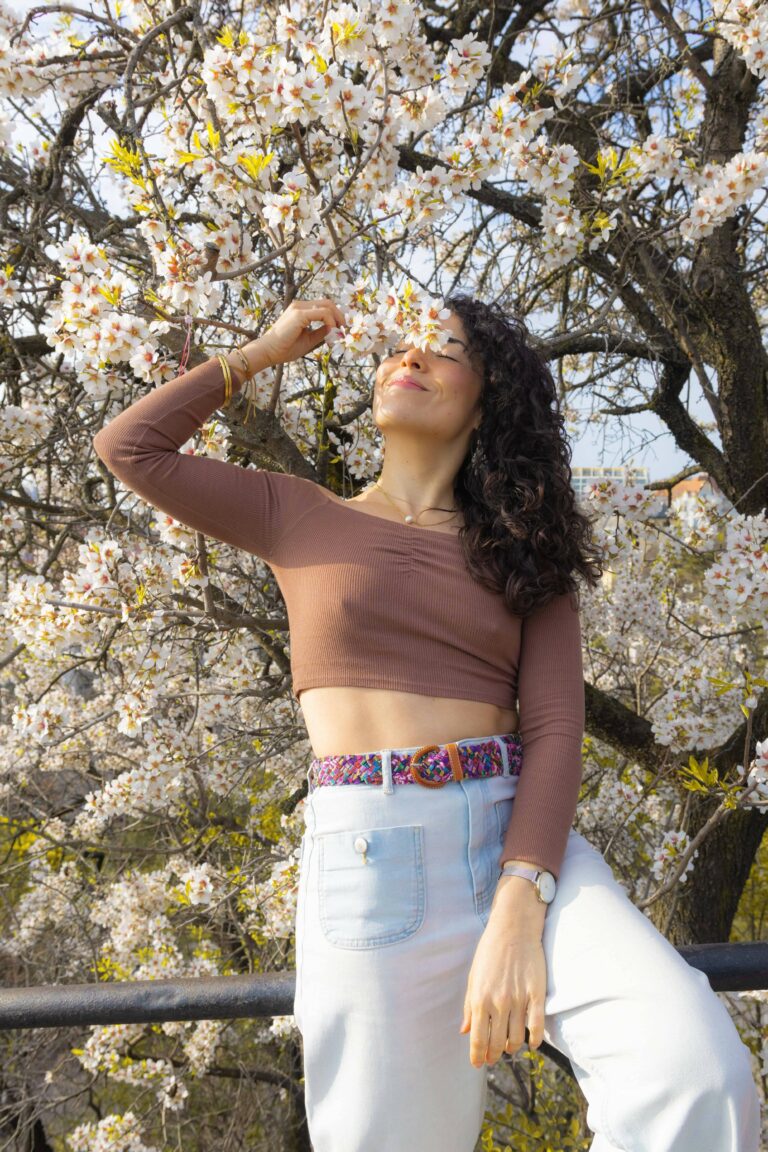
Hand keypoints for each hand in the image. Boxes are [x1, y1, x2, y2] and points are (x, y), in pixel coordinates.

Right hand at [258, 297, 346, 366]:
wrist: (269, 352)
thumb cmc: (285, 348)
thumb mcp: (309, 339)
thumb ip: (321, 332)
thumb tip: (334, 329)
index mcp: (301, 310)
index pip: (323, 306)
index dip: (336, 316)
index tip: (341, 329)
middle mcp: (300, 305)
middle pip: (328, 303)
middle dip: (340, 315)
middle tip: (344, 329)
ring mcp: (299, 308)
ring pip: (327, 306)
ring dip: (337, 319)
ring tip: (339, 332)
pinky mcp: (299, 314)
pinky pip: (323, 313)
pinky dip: (331, 322)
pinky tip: (331, 333)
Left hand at [459, 918, 546, 1066]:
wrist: (513, 928)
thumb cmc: (490, 952)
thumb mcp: (473, 977)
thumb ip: (469, 1006)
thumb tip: (464, 1031)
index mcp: (480, 999)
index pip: (478, 1038)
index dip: (477, 1055)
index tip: (477, 1063)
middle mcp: (499, 1003)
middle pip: (497, 1042)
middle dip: (493, 1055)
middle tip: (493, 1058)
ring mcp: (519, 1000)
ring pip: (517, 1037)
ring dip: (512, 1047)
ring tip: (509, 1047)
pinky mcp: (537, 994)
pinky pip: (537, 1025)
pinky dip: (534, 1040)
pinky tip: (531, 1043)